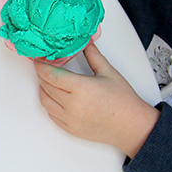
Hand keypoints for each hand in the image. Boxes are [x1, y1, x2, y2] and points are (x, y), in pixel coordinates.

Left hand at [34, 43, 159, 157]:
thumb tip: (85, 42)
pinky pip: (51, 115)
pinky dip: (49, 104)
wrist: (132, 126)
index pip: (51, 75)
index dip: (42, 66)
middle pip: (46, 86)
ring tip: (49, 81)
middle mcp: (72, 105)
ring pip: (45, 101)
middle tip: (44, 67)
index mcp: (81, 88)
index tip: (39, 60)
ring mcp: (70, 119)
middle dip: (42, 75)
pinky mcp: (70, 129)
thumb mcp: (108, 72)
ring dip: (43, 89)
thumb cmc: (123, 101)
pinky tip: (55, 97)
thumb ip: (93, 55)